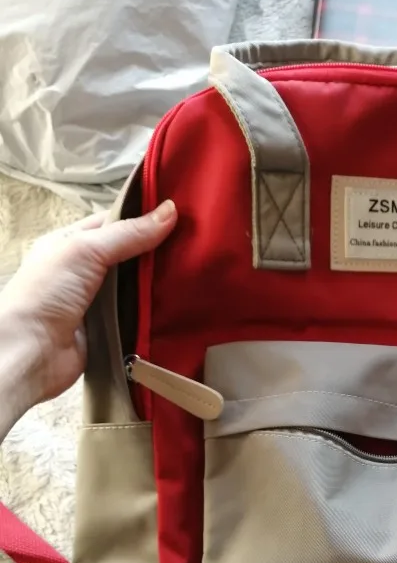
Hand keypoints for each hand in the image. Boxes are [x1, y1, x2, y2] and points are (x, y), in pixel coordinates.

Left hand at [0, 199, 176, 431]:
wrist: (33, 352)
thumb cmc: (48, 292)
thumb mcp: (86, 250)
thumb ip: (128, 234)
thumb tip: (170, 210)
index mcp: (71, 243)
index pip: (114, 223)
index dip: (144, 218)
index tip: (181, 214)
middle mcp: (84, 271)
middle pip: (130, 256)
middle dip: (158, 252)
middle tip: (197, 244)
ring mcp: (99, 302)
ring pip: (138, 287)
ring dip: (160, 284)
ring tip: (198, 271)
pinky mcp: (112, 329)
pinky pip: (140, 315)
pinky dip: (156, 312)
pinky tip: (183, 303)